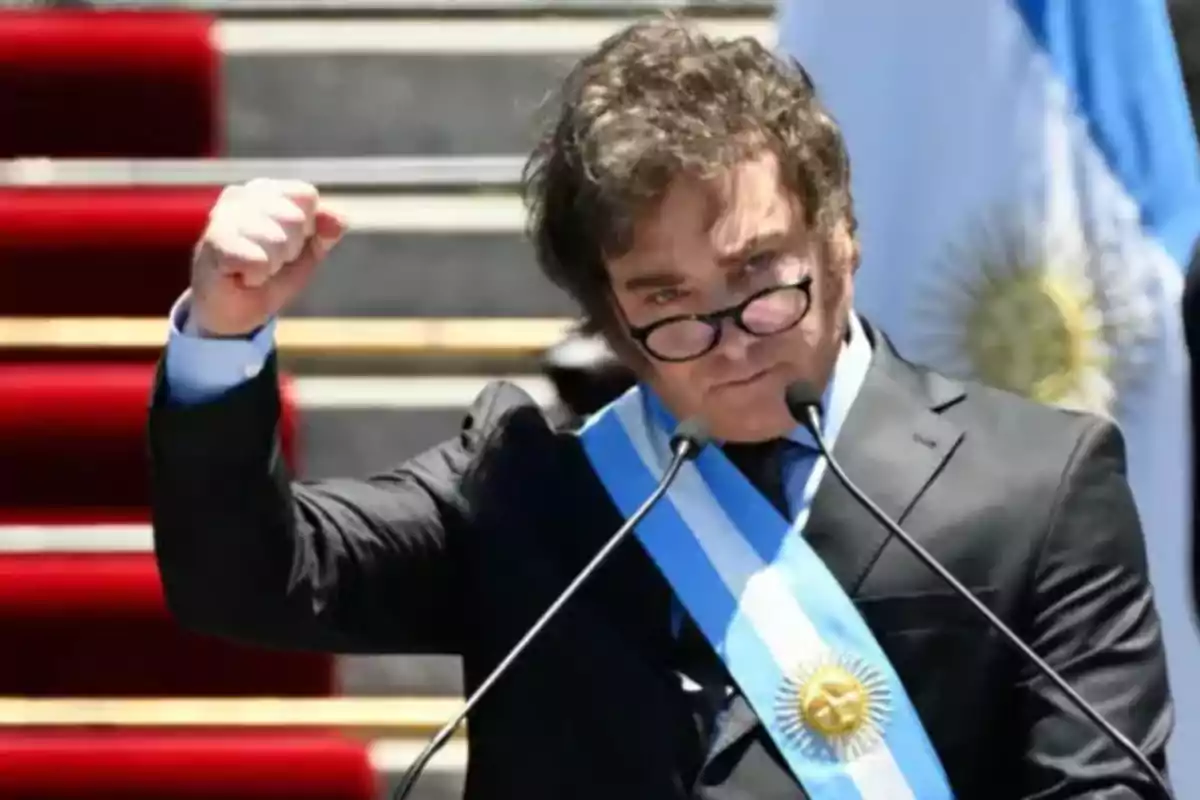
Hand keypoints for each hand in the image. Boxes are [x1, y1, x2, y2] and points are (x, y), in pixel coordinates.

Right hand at [189, 178, 346, 336]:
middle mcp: (242, 195)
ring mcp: (223, 216)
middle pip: (295, 218)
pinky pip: (257, 259)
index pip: (307, 195)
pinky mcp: (213, 242)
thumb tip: (339, 220)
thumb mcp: (307, 252)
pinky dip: (256, 276)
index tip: (289, 243)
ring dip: (272, 265)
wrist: (235, 311)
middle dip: (289, 249)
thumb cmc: (270, 273)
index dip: (308, 228)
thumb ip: (325, 232)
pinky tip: (241, 276)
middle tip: (268, 260)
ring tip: (254, 268)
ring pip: (277, 240)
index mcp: (267, 190)